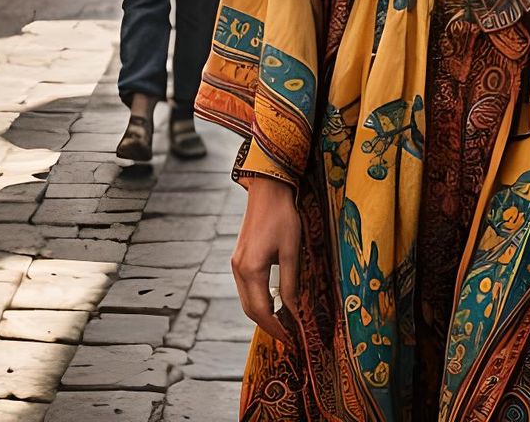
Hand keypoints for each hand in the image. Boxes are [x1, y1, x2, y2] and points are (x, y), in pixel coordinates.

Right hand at [232, 175, 300, 343]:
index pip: (262, 310)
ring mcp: (236, 264)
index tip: (291, 338)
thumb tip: (293, 310)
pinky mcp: (239, 258)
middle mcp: (239, 269)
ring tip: (283, 322)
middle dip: (268, 325)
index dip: (276, 327)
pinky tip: (272, 301)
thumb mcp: (291, 250)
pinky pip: (246, 288)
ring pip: (246, 300)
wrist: (267, 190)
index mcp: (252, 269)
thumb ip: (289, 282)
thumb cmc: (282, 217)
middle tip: (288, 335)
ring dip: (262, 314)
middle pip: (251, 309)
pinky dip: (258, 300)